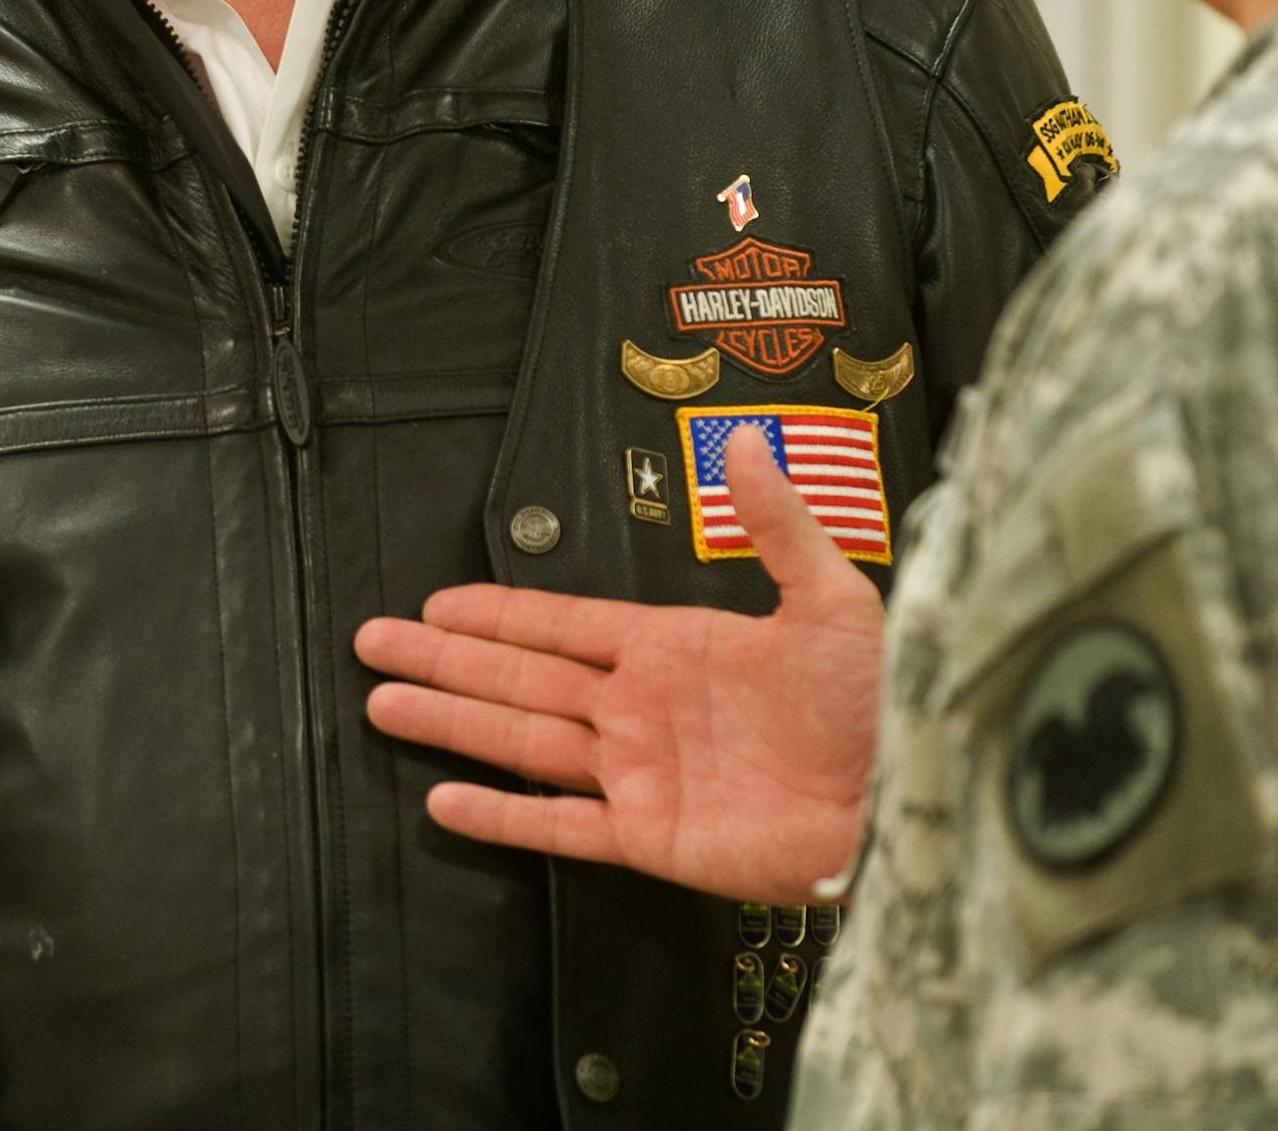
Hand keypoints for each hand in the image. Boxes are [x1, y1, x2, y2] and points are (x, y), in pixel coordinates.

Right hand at [354, 424, 885, 901]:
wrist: (902, 800)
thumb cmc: (876, 703)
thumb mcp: (828, 596)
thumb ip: (772, 522)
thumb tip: (744, 440)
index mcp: (670, 647)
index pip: (559, 622)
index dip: (495, 611)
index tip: (437, 601)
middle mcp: (638, 707)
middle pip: (517, 674)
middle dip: (444, 656)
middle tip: (375, 641)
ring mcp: (636, 772)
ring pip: (519, 740)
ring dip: (451, 721)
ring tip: (384, 701)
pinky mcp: (648, 836)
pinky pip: (558, 824)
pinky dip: (499, 814)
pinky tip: (445, 800)